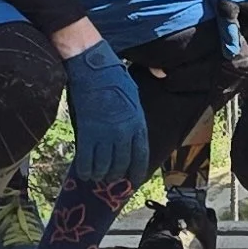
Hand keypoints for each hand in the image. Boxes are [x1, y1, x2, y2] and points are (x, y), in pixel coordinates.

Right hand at [60, 33, 150, 190]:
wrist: (92, 67)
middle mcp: (124, 132)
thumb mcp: (134, 89)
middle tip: (111, 180)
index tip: (132, 181)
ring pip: (105, 166)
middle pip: (122, 164)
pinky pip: (87, 160)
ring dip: (101, 174)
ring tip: (97, 177)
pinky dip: (86, 169)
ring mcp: (106, 134)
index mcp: (138, 122)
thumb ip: (140, 102)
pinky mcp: (88, 132)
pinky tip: (84, 172)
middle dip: (116, 175)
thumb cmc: (112, 75)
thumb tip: (162, 74)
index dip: (136, 171)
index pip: (141, 155)